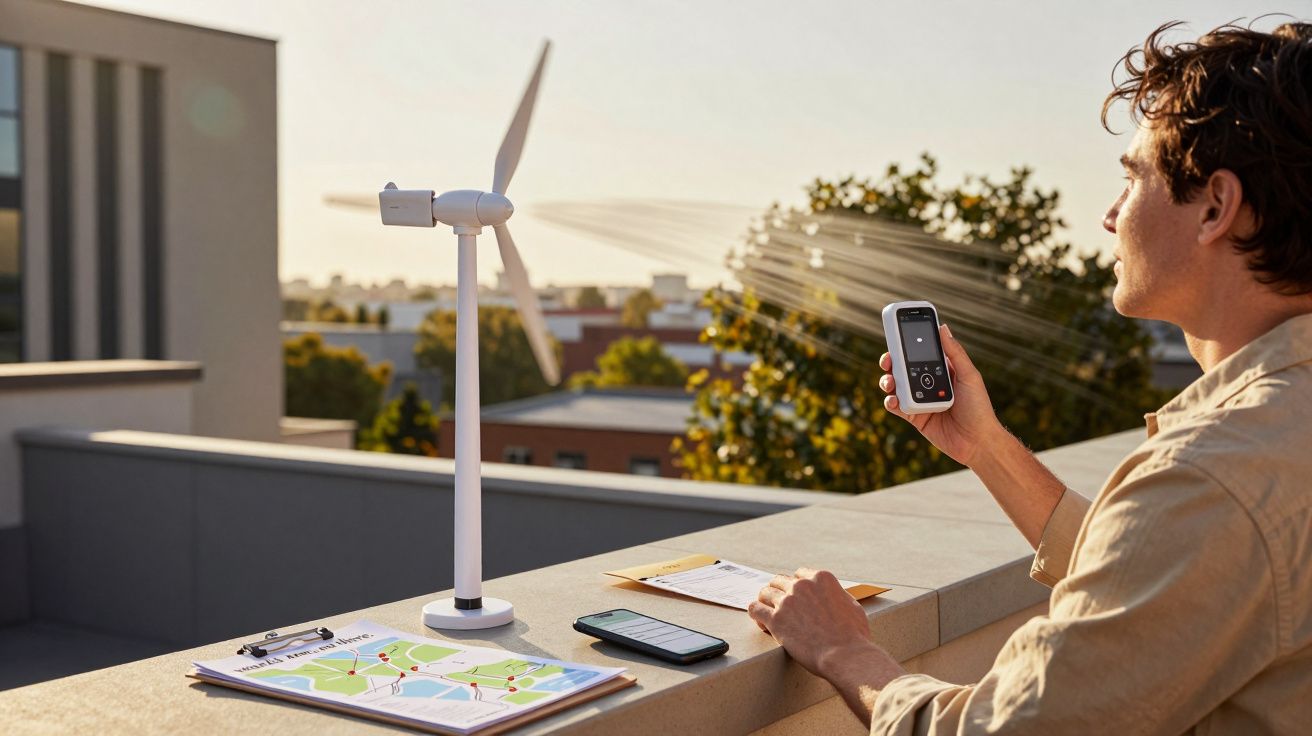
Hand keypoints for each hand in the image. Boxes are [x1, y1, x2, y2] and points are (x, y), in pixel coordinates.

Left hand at [749, 569, 906, 726]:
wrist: (845, 656)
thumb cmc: (854, 636)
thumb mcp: (852, 606)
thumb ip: (838, 596)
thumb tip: (833, 595)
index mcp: (821, 578)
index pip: (799, 574)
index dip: (796, 586)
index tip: (795, 597)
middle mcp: (802, 585)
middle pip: (779, 581)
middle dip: (779, 592)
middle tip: (779, 606)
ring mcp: (787, 601)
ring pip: (765, 593)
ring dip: (766, 602)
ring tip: (768, 615)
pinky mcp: (775, 619)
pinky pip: (755, 609)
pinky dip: (757, 615)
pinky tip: (762, 624)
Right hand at [880, 324, 1002, 466]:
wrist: (977, 442)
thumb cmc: (979, 408)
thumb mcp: (969, 376)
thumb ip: (954, 352)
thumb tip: (943, 328)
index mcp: (942, 370)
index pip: (921, 353)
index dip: (907, 344)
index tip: (896, 335)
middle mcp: (928, 383)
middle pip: (903, 368)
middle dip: (891, 361)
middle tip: (888, 359)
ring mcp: (920, 400)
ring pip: (896, 386)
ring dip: (888, 381)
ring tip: (890, 382)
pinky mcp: (914, 417)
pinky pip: (896, 406)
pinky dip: (890, 401)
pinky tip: (893, 399)